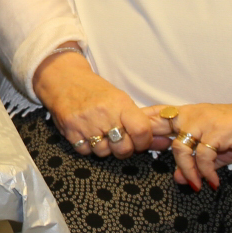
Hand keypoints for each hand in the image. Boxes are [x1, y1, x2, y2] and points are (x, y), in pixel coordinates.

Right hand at [34, 49, 152, 157]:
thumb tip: (166, 143)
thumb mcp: (120, 99)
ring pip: (104, 152)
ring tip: (101, 134)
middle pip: (123, 148)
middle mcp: (104, 114)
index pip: (141, 132)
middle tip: (120, 140)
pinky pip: (85, 151)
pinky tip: (87, 134)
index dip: (144, 142)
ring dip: (105, 148)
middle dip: (124, 149)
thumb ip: (140, 122)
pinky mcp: (70, 131)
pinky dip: (88, 147)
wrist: (65, 80)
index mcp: (121, 104)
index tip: (140, 141)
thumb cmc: (97, 91)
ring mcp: (86, 124)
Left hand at [142, 102, 231, 190]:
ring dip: (186, 170)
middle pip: (157, 126)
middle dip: (146, 142)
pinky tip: (212, 183)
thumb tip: (179, 179)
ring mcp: (202, 123)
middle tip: (141, 156)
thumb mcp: (216, 151)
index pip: (157, 114)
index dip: (141, 123)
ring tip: (195, 184)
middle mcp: (191, 115)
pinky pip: (202, 156)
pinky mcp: (216, 133)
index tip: (129, 136)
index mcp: (188, 114)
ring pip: (179, 148)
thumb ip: (196, 163)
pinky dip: (205, 173)